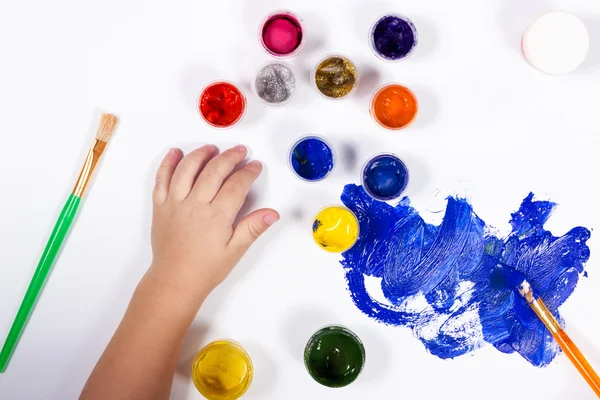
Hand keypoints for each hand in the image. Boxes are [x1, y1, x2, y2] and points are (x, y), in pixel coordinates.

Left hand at [148, 144, 278, 303]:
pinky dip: (168, 163)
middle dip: (229, 157)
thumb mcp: (235, 251)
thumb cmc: (206, 268)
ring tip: (212, 149)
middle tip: (240, 151)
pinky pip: (161, 179)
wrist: (175, 280)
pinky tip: (176, 153)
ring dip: (200, 155)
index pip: (236, 185)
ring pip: (187, 169)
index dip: (248, 172)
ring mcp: (175, 204)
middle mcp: (195, 205)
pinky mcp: (160, 206)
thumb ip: (252, 228)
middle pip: (213, 171)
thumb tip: (272, 213)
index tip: (255, 166)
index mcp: (216, 217)